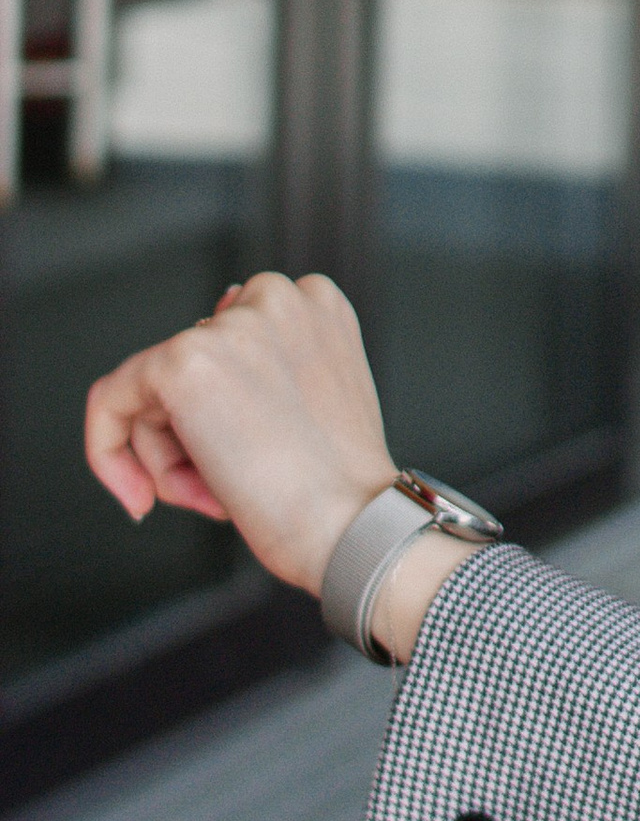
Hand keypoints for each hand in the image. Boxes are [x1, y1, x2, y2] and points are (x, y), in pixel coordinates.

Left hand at [85, 271, 395, 597]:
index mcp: (316, 304)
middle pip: (191, 366)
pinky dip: (109, 453)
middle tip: (226, 490)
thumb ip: (267, 361)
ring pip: (152, 391)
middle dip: (194, 436)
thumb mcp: (315, 403)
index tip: (237, 460)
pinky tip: (141, 494)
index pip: (230, 346)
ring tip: (215, 497)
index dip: (226, 412)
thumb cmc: (340, 485)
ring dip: (170, 457)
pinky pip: (111, 400)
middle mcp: (276, 297)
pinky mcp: (182, 361)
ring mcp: (228, 326)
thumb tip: (213, 318)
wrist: (350, 523)